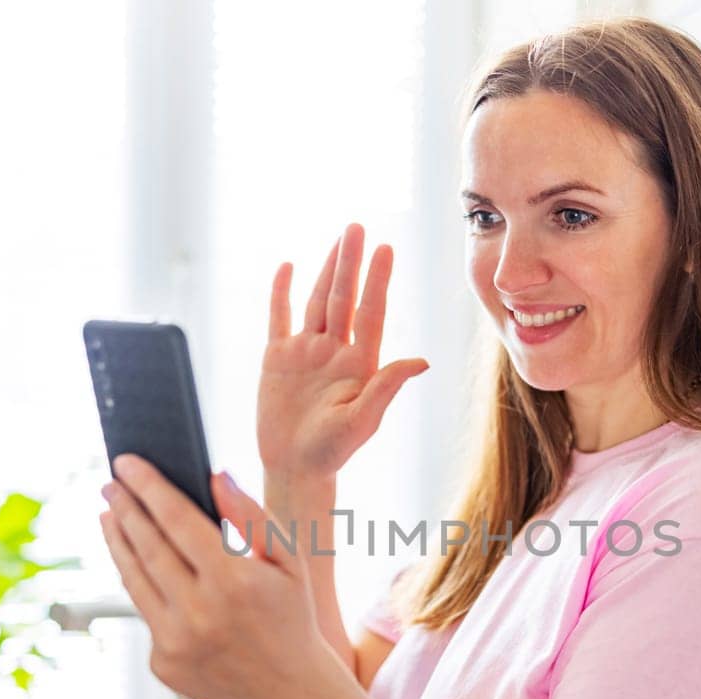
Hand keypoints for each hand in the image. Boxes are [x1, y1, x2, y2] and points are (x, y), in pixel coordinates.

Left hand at [98, 454, 340, 698]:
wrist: (289, 691)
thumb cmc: (291, 615)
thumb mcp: (289, 560)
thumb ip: (251, 516)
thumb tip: (215, 476)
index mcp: (234, 581)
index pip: (176, 520)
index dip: (148, 487)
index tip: (126, 462)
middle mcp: (199, 613)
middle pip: (147, 547)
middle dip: (125, 509)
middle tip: (111, 483)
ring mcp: (176, 643)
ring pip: (134, 580)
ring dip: (118, 543)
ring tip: (110, 515)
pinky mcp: (163, 664)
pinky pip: (146, 614)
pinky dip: (142, 585)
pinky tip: (140, 564)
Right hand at [258, 222, 429, 480]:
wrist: (294, 468)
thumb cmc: (332, 452)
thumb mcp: (364, 420)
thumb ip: (388, 386)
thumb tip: (423, 360)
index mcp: (360, 363)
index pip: (370, 311)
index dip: (378, 280)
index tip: (386, 248)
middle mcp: (335, 351)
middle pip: (344, 297)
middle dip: (351, 262)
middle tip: (359, 226)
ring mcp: (306, 352)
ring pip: (317, 301)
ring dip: (326, 269)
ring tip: (339, 238)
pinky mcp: (277, 359)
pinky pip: (280, 317)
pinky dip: (283, 292)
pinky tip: (289, 267)